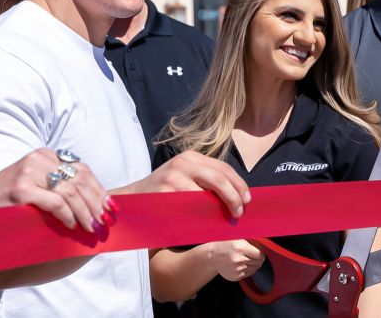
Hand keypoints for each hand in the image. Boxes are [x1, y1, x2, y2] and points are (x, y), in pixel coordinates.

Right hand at [0, 148, 110, 232]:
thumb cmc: (9, 197)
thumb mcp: (37, 182)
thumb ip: (59, 183)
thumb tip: (94, 201)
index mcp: (45, 154)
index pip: (81, 169)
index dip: (98, 188)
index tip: (110, 206)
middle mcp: (39, 159)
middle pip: (79, 180)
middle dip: (96, 202)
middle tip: (104, 220)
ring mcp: (29, 173)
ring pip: (71, 192)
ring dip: (85, 212)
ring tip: (92, 226)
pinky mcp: (22, 189)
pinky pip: (56, 203)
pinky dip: (68, 215)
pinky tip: (72, 225)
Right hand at [124, 151, 250, 217]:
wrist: (132, 200)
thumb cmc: (164, 193)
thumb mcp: (185, 178)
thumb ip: (205, 182)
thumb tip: (237, 196)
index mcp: (191, 158)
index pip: (223, 168)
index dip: (239, 184)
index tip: (248, 199)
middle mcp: (183, 163)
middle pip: (219, 179)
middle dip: (235, 197)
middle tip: (240, 212)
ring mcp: (173, 177)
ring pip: (207, 194)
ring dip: (221, 208)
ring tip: (228, 218)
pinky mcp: (166, 193)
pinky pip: (191, 207)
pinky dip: (203, 216)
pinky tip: (208, 223)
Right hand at [206, 240, 264, 280]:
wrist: (212, 255)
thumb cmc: (226, 244)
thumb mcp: (238, 238)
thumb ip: (252, 242)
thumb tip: (267, 246)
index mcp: (240, 248)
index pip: (260, 255)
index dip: (260, 253)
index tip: (258, 251)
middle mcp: (238, 259)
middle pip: (258, 263)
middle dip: (257, 259)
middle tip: (250, 255)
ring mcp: (236, 270)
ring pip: (254, 269)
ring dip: (252, 264)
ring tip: (244, 259)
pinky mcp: (234, 277)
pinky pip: (248, 274)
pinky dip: (247, 269)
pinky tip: (240, 264)